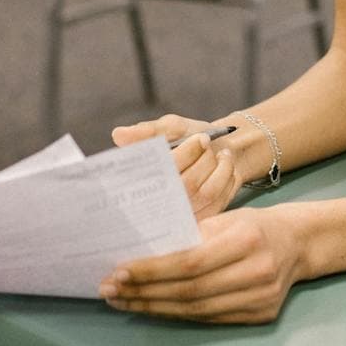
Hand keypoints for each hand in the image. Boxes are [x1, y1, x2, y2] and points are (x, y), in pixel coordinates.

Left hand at [99, 206, 303, 324]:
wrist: (298, 243)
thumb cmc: (254, 225)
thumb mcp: (226, 218)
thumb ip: (191, 235)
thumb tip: (142, 253)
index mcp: (246, 240)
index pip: (190, 261)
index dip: (152, 270)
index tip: (119, 271)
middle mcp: (256, 272)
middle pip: (189, 290)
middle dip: (144, 292)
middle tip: (110, 290)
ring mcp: (260, 299)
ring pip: (196, 310)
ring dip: (154, 307)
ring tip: (123, 302)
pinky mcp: (259, 316)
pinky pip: (208, 319)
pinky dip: (176, 314)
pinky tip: (153, 308)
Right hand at [112, 113, 240, 219]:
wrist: (219, 148)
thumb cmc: (189, 137)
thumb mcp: (170, 128)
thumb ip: (148, 132)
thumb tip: (118, 135)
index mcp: (147, 177)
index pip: (165, 171)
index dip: (186, 154)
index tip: (201, 138)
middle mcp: (163, 199)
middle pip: (187, 184)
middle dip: (204, 160)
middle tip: (208, 142)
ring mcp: (184, 211)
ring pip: (206, 192)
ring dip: (220, 168)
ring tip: (222, 153)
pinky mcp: (203, 216)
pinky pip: (219, 201)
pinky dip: (227, 179)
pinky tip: (226, 165)